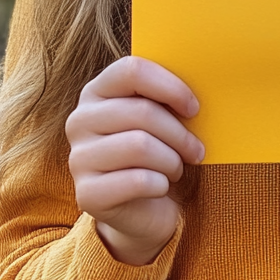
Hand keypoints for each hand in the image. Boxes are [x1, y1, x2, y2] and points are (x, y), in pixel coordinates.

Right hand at [65, 55, 204, 264]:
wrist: (142, 209)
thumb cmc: (156, 151)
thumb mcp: (160, 116)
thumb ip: (167, 95)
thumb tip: (201, 83)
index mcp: (97, 91)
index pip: (132, 71)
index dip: (170, 87)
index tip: (193, 108)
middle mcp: (80, 120)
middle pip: (142, 111)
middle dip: (179, 133)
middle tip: (196, 149)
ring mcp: (79, 158)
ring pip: (140, 145)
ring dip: (171, 160)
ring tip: (176, 168)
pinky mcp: (87, 194)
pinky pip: (137, 180)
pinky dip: (160, 183)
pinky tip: (161, 186)